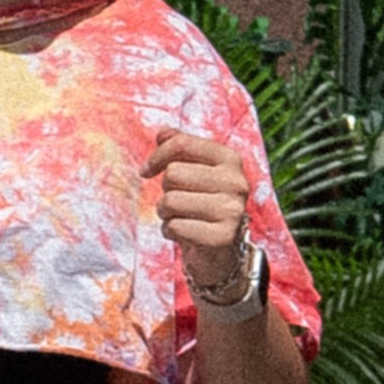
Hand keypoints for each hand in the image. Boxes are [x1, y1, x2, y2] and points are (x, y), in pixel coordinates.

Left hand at [145, 128, 254, 298]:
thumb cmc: (203, 204)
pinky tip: (183, 233)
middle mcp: (236, 182)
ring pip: (170, 201)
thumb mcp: (196, 171)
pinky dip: (169, 231)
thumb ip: (182, 148)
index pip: (182, 144)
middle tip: (176, 201)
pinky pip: (174, 226)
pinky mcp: (222, 237)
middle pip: (172, 174)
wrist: (221, 250)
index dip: (157, 156)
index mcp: (230, 159)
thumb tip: (163, 133)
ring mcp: (232, 210)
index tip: (146, 170)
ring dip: (164, 212)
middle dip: (165, 190)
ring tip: (178, 217)